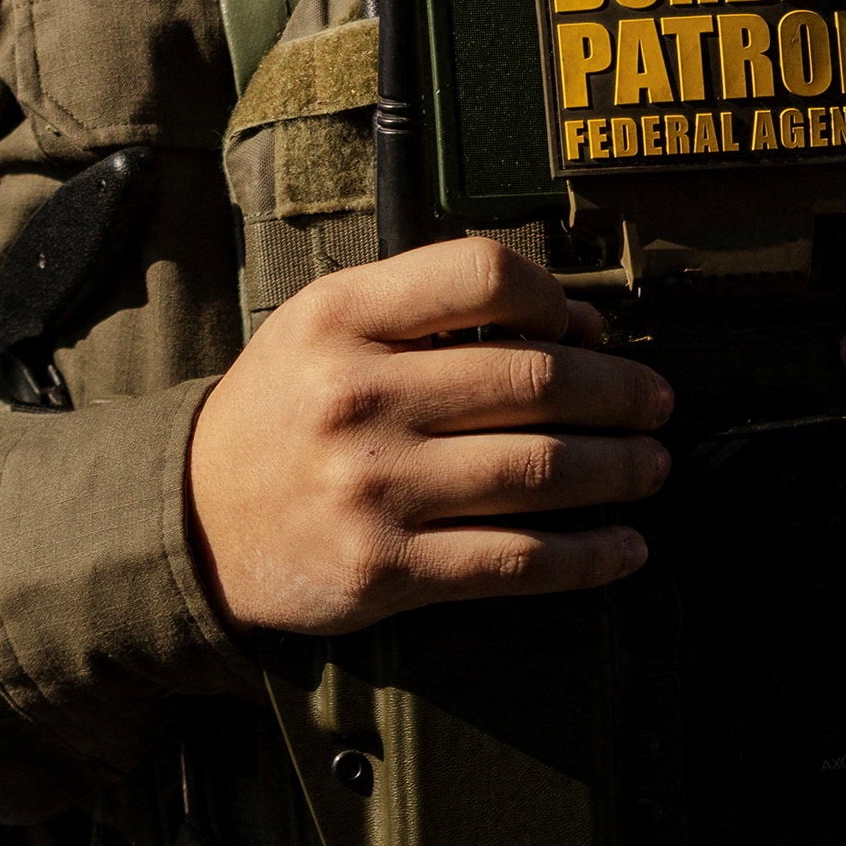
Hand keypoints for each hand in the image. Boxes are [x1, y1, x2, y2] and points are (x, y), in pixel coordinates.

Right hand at [184, 237, 672, 634]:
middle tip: (656, 402)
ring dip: (619, 469)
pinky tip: (624, 549)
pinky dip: (587, 557)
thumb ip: (438, 308)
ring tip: (650, 465)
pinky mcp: (386, 570)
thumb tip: (582, 322)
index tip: (586, 324)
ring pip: (539, 471)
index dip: (556, 294)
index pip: (484, 275)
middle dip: (619, 392)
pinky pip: (514, 562)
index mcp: (342, 318)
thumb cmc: (285, 409)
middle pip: (533, 378)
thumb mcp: (330, 326)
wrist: (190, 520)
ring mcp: (374, 488)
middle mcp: (359, 397)